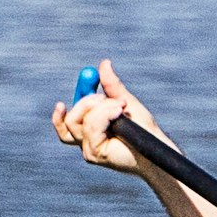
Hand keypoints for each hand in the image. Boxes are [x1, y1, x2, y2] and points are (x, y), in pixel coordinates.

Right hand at [51, 58, 168, 177]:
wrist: (155, 146)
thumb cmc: (143, 129)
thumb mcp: (124, 101)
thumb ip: (111, 85)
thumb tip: (104, 63)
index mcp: (90, 129)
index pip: (66, 122)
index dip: (62, 112)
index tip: (66, 97)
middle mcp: (86, 141)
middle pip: (70, 119)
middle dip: (87, 102)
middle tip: (104, 96)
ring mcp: (88, 149)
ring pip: (80, 121)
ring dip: (102, 108)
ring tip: (122, 107)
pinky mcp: (94, 154)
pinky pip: (91, 126)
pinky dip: (105, 115)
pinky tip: (120, 114)